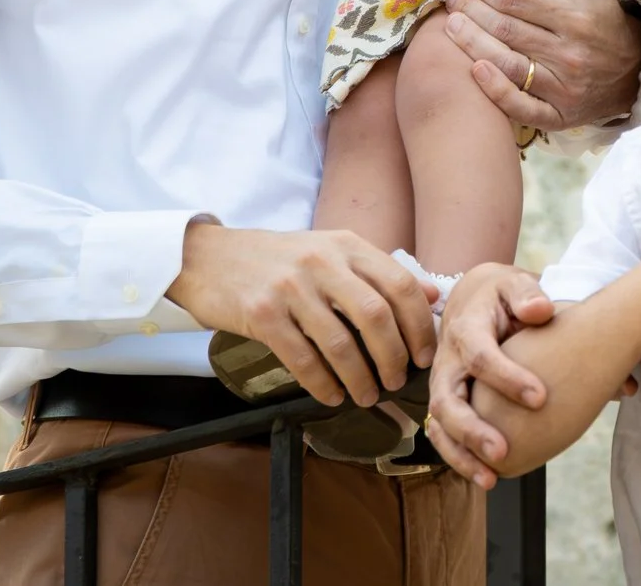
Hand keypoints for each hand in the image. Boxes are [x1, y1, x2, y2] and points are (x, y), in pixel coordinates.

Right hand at [164, 224, 433, 407]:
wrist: (207, 256)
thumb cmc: (277, 258)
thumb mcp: (331, 249)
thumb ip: (379, 271)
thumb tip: (433, 296)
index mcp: (347, 244)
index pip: (400, 284)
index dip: (419, 324)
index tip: (424, 355)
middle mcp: (323, 261)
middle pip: (377, 316)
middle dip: (394, 356)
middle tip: (397, 381)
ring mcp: (291, 287)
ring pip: (340, 342)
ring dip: (360, 377)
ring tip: (366, 395)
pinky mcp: (262, 314)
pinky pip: (302, 358)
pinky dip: (322, 383)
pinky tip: (332, 396)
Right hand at [425, 263, 556, 487]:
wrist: (473, 297)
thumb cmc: (501, 294)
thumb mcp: (513, 283)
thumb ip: (527, 293)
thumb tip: (541, 311)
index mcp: (465, 329)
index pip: (481, 357)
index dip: (508, 379)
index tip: (540, 398)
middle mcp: (447, 361)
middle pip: (448, 400)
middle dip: (472, 430)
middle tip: (502, 454)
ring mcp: (442, 384)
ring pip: (440, 425)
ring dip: (462, 455)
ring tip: (490, 479)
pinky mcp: (447, 402)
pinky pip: (445, 435)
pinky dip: (461, 458)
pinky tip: (488, 478)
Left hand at [443, 0, 640, 132]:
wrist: (632, 72)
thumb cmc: (602, 19)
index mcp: (577, 17)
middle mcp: (570, 54)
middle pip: (506, 29)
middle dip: (472, 10)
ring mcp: (563, 88)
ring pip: (507, 64)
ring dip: (471, 43)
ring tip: (451, 26)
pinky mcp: (558, 115)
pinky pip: (521, 106)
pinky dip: (495, 91)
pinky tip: (474, 70)